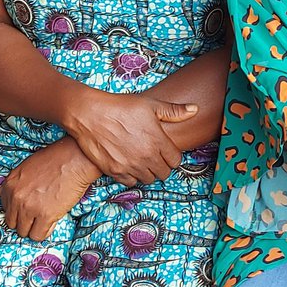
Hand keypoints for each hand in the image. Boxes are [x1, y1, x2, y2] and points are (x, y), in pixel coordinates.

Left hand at [0, 138, 100, 240]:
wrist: (74, 159)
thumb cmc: (54, 160)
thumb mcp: (26, 167)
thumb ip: (12, 183)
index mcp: (10, 184)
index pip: (5, 208)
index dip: (17, 209)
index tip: (27, 207)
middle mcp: (16, 197)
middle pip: (12, 222)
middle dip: (24, 220)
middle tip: (37, 214)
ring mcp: (29, 207)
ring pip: (24, 232)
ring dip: (34, 227)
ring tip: (45, 217)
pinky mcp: (45, 215)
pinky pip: (38, 235)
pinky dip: (45, 231)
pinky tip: (51, 221)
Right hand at [64, 89, 196, 185]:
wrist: (90, 114)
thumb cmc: (121, 106)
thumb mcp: (150, 104)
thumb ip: (174, 111)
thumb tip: (195, 109)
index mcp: (158, 141)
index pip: (176, 160)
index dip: (171, 155)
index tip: (164, 149)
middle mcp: (147, 157)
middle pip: (164, 173)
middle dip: (161, 165)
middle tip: (153, 154)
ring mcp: (131, 166)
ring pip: (149, 180)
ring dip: (148, 172)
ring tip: (141, 159)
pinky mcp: (116, 172)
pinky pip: (131, 182)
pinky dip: (131, 175)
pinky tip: (128, 163)